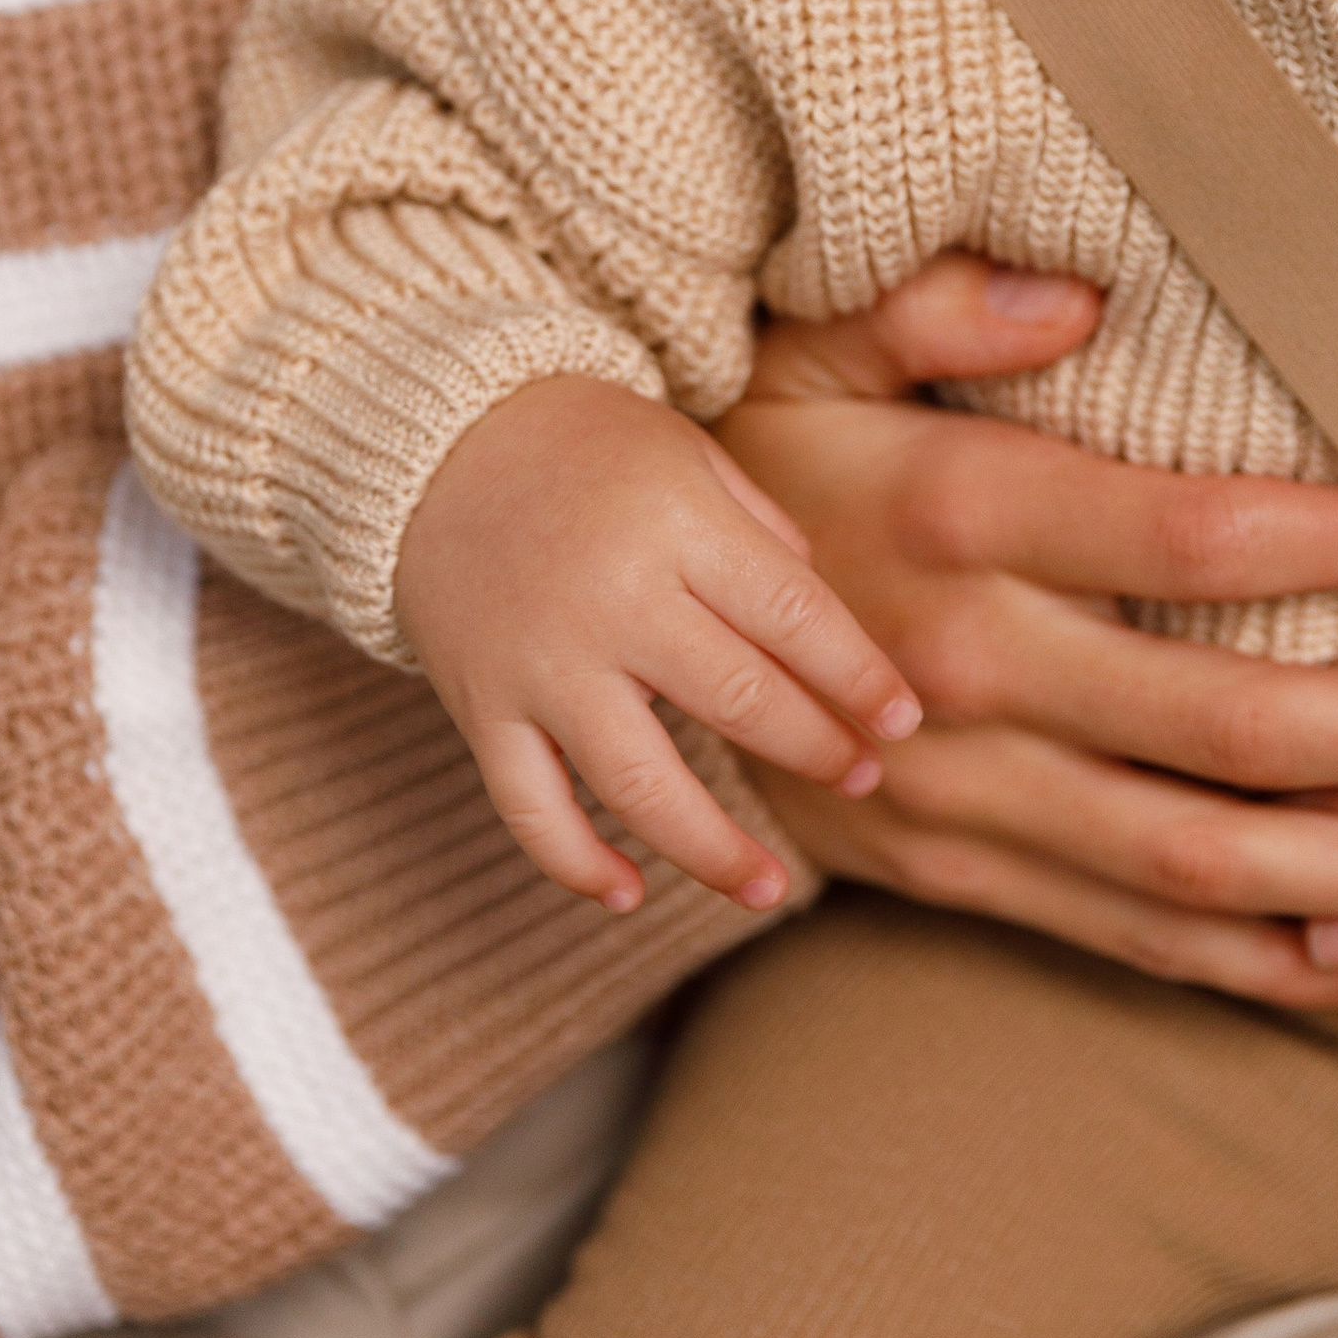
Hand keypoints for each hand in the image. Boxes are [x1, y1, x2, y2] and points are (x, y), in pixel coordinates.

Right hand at [395, 379, 919, 913]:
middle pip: (737, 701)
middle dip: (815, 750)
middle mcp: (612, 602)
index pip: (794, 617)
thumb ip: (762, 530)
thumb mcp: (688, 453)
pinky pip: (529, 809)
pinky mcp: (482, 708)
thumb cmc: (586, 444)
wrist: (434, 442)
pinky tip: (629, 895)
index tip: (904, 722)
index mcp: (676, 526)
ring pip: (639, 787)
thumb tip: (823, 616)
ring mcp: (541, 664)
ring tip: (771, 886)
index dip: (859, 678)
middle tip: (863, 778)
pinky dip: (575, 864)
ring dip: (714, 851)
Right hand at [715, 257, 1337, 1009]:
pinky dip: (1259, 968)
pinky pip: (1125, 937)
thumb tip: (1083, 293)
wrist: (587, 620)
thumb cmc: (738, 450)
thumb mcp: (805, 343)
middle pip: (1232, 724)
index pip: (1193, 536)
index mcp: (958, 517)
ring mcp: (959, 790)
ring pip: (1197, 859)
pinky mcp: (949, 873)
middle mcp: (969, 667)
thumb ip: (938, 304)